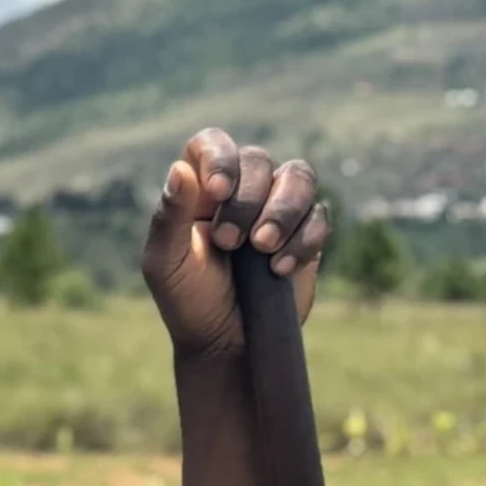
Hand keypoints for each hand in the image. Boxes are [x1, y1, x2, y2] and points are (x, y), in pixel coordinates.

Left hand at [141, 127, 330, 357]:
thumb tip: (180, 169)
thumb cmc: (188, 301)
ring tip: (263, 248)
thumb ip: (169, 218)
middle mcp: (241, 190)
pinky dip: (302, 240)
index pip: (212, 143)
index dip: (219, 157)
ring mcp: (277, 208)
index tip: (216, 191)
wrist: (226, 343)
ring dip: (283, 209)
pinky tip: (279, 270)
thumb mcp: (166, 264)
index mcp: (200, 190)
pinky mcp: (306, 234)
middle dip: (246, 200)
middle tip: (230, 243)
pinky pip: (319, 215)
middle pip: (257, 160)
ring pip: (299, 175)